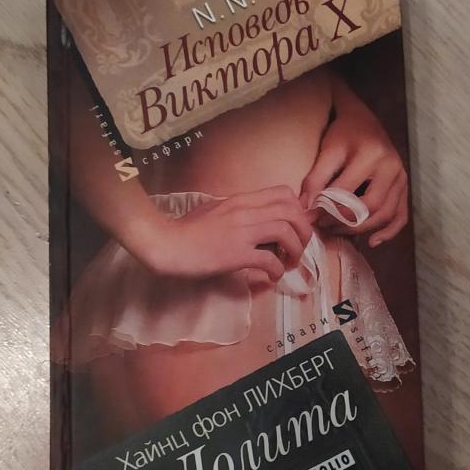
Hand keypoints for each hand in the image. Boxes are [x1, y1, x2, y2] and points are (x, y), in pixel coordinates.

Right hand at [132, 185, 312, 285]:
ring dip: (294, 250)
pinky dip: (277, 270)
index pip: (284, 193)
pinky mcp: (236, 254)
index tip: (295, 228)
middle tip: (297, 248)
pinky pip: (269, 259)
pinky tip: (272, 277)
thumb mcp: (215, 211)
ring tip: (288, 263)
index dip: (298, 210)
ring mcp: (242, 232)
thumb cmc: (186, 230)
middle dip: (303, 231)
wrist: (166, 244)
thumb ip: (237, 212)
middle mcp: (245, 211)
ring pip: (286, 231)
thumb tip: (255, 222)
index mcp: (241, 200)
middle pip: (292, 211)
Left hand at [299, 84, 408, 246]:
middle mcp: (390, 166)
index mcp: (370, 154)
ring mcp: (401, 177)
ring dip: (362, 229)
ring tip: (339, 231)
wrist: (363, 119)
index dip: (327, 207)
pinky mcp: (404, 186)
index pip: (347, 191)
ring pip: (386, 214)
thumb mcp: (327, 150)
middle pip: (371, 206)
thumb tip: (305, 210)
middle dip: (345, 221)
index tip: (311, 216)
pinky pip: (401, 215)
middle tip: (325, 225)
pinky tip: (372, 242)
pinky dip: (389, 232)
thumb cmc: (342, 134)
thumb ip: (315, 179)